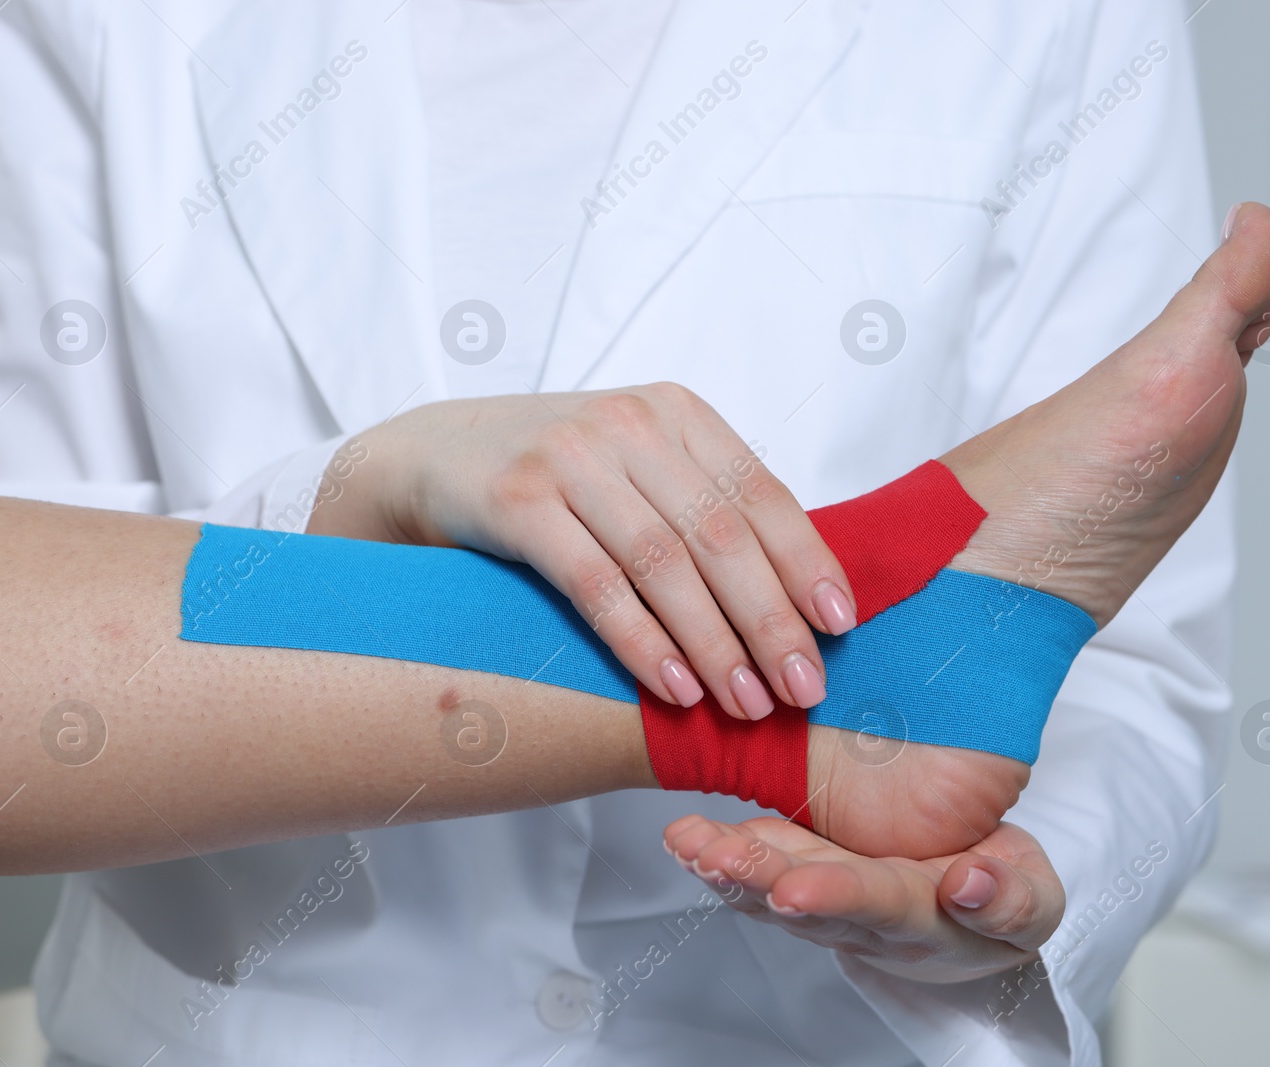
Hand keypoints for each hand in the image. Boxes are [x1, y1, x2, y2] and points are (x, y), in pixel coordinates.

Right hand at [310, 383, 856, 719]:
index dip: (808, 565)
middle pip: (723, 536)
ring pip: (665, 563)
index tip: (840, 629)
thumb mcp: (634, 467)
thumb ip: (703, 507)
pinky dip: (641, 641)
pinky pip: (595, 583)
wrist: (428, 456)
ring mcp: (569, 458)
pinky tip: (674, 689)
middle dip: (772, 622)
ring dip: (715, 644)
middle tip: (804, 689)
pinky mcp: (516, 500)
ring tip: (747, 705)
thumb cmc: (553, 477)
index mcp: (676, 413)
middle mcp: (629, 425)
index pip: (763, 495)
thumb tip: (796, 596)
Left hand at [664, 815, 1063, 983]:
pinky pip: (757, 867)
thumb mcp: (1032, 901)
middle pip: (807, 902)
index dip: (837, 897)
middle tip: (718, 859)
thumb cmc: (1003, 890)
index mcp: (924, 921)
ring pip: (769, 889)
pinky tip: (686, 838)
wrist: (976, 892)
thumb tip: (967, 884)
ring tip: (689, 844)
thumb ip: (1011, 902)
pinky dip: (718, 852)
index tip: (795, 888)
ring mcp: (827, 897)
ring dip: (726, 868)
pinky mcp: (802, 870)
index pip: (879, 908)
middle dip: (758, 880)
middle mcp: (864, 917)